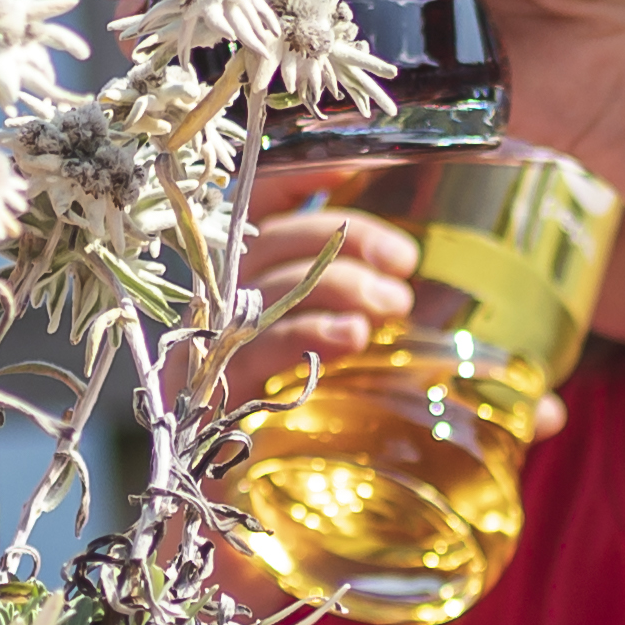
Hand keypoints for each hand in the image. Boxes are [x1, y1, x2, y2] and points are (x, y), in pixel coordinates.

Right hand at [225, 157, 413, 363]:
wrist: (245, 457)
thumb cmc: (296, 368)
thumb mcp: (323, 313)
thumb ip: (347, 276)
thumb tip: (395, 250)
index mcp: (244, 258)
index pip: (263, 198)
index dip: (302, 176)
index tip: (352, 167)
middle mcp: (225, 283)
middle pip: (278, 238)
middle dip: (349, 239)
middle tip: (403, 261)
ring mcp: (221, 328)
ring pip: (279, 285)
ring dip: (345, 286)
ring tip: (393, 303)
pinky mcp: (228, 374)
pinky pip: (270, 341)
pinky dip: (314, 332)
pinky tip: (352, 333)